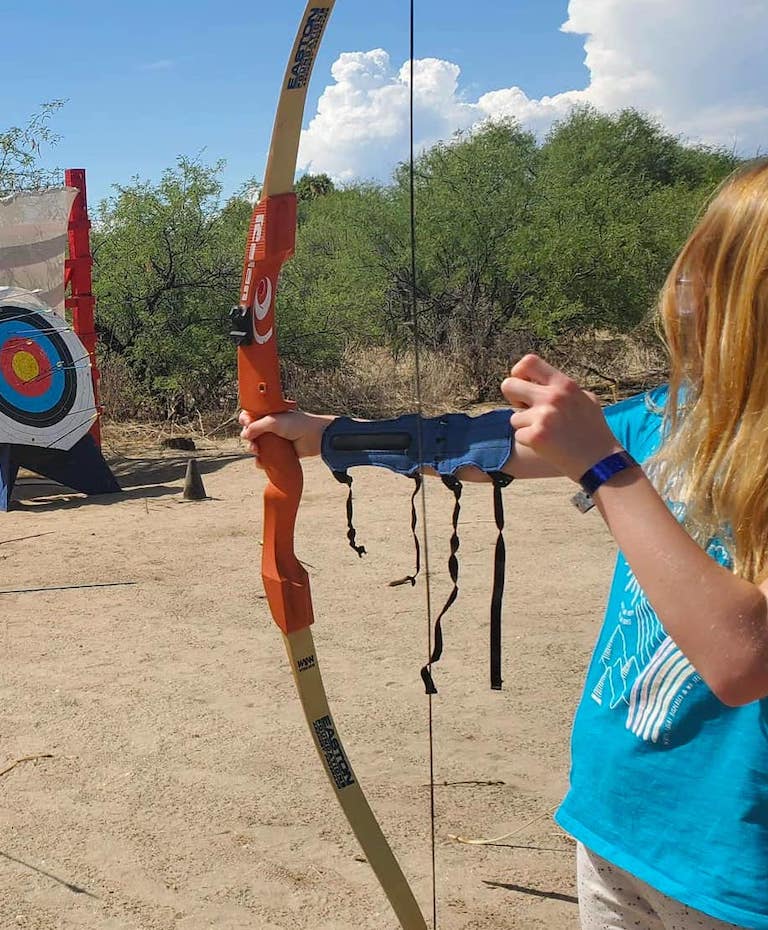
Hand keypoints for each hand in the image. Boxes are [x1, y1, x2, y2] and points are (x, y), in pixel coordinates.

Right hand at [239, 410, 335, 466]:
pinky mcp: (280, 453)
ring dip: (253, 450)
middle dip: (248, 437)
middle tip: (253, 442)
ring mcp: (275, 441)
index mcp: (269, 415)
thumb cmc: (298, 424)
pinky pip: (266, 459)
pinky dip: (261, 462)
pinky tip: (261, 462)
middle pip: (251, 433)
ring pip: (257, 446)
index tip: (246, 423)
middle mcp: (270, 427)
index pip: (250, 416)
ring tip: (257, 451)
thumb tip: (244, 434)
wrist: (316, 437)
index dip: (245, 420)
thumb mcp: (274, 421)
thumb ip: (257, 426)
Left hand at [501, 354, 620, 481]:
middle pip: (508, 385)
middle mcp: (553, 397)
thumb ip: (562, 389)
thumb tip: (538, 381)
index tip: (525, 386)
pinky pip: (518, 435)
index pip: (529, 361)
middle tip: (526, 411)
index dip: (519, 372)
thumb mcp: (585, 399)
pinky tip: (548, 446)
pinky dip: (529, 442)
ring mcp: (544, 417)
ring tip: (548, 434)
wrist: (601, 462)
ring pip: (514, 417)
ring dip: (525, 426)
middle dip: (512, 398)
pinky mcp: (536, 437)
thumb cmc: (593, 432)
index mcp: (564, 384)